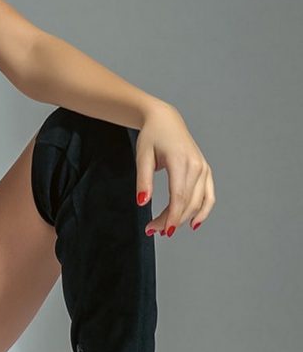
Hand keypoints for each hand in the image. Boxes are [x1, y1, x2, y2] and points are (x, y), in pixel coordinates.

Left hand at [134, 102, 215, 236]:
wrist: (165, 120)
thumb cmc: (152, 136)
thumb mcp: (142, 156)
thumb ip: (143, 180)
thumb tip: (142, 202)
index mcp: (181, 161)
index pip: (179, 197)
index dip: (171, 217)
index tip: (160, 230)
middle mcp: (197, 166)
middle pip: (188, 202)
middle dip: (172, 220)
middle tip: (153, 229)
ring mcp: (204, 169)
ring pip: (198, 202)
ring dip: (184, 218)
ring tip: (166, 228)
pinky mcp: (206, 171)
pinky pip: (209, 196)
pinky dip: (203, 210)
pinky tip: (193, 223)